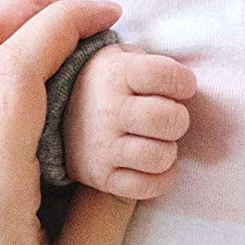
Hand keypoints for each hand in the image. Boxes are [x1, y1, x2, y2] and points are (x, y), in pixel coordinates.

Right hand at [62, 42, 197, 199]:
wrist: (55, 110)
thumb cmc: (107, 82)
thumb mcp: (123, 57)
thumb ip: (155, 63)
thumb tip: (189, 82)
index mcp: (115, 73)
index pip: (166, 75)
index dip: (184, 82)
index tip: (182, 87)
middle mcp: (107, 109)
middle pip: (167, 119)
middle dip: (179, 119)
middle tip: (170, 118)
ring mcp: (102, 146)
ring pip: (160, 156)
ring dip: (169, 150)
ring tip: (159, 141)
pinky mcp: (100, 176)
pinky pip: (146, 187)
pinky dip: (162, 178)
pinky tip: (157, 164)